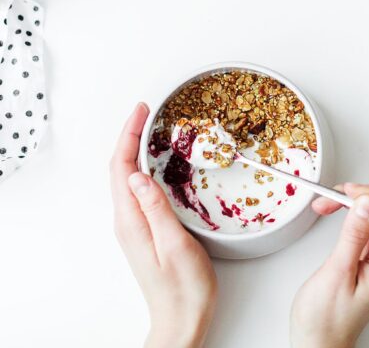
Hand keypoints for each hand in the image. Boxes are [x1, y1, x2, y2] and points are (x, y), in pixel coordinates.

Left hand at [110, 103, 216, 347]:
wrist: (181, 320)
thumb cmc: (184, 288)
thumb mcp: (176, 246)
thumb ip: (156, 209)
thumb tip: (137, 175)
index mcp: (131, 220)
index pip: (122, 168)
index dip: (128, 136)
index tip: (141, 111)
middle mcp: (127, 220)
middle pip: (120, 169)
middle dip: (129, 136)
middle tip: (145, 112)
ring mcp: (133, 225)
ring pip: (127, 178)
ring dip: (134, 150)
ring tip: (148, 129)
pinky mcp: (143, 229)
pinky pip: (136, 189)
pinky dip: (142, 167)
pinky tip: (154, 163)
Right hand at [290, 183, 368, 347]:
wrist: (317, 340)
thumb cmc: (327, 318)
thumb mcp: (338, 273)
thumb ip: (354, 235)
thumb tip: (367, 202)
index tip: (352, 194)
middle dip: (362, 195)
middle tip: (335, 196)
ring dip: (352, 201)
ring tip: (328, 203)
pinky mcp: (366, 252)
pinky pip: (364, 221)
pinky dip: (346, 211)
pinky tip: (332, 211)